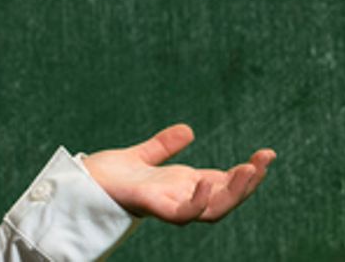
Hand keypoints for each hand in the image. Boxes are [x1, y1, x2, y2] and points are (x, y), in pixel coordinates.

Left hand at [80, 123, 273, 223]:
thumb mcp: (143, 156)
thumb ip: (164, 146)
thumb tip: (188, 130)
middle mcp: (179, 198)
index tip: (266, 155)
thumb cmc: (108, 174)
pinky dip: (196, 202)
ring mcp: (167, 204)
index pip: (223, 183)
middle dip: (248, 183)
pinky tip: (206, 182)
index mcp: (182, 186)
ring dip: (233, 192)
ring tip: (249, 170)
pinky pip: (180, 214)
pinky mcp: (149, 206)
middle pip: (224, 198)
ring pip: (211, 209)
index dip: (245, 173)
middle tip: (265, 160)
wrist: (78, 181)